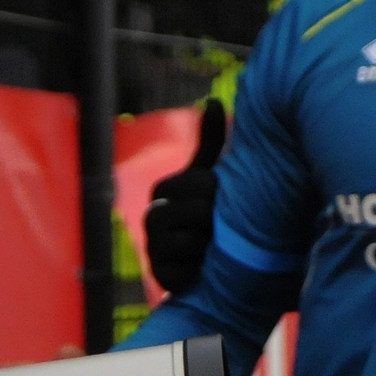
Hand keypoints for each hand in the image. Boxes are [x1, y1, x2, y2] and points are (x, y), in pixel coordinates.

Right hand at [144, 98, 226, 294]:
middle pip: (195, 213)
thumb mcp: (211, 175)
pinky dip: (201, 268)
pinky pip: (184, 271)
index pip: (195, 184)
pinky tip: (207, 267)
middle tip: (223, 224)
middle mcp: (152, 217)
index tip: (223, 198)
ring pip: (188, 241)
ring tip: (216, 244)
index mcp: (164, 189)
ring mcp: (154, 248)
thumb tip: (215, 98)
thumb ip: (210, 142)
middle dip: (215, 219)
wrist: (212, 261)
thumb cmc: (210, 211)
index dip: (216, 193)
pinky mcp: (162, 277)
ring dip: (210, 244)